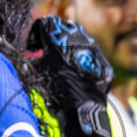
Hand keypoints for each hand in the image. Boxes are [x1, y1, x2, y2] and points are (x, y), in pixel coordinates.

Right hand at [27, 16, 115, 136]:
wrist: (83, 112)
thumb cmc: (57, 93)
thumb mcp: (40, 74)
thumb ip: (36, 60)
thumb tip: (31, 58)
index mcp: (61, 39)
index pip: (46, 24)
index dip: (37, 34)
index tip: (34, 47)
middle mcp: (81, 40)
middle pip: (66, 30)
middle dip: (56, 39)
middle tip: (49, 52)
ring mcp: (96, 52)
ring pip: (82, 42)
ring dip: (71, 50)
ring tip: (65, 65)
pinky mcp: (105, 65)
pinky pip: (94, 58)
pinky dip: (85, 63)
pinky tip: (79, 75)